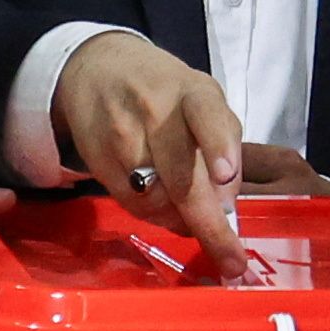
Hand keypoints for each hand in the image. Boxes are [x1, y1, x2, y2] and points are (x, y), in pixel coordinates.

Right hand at [48, 29, 251, 273]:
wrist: (97, 69)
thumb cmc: (165, 91)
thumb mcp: (203, 100)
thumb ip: (223, 142)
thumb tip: (226, 205)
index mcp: (193, 92)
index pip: (206, 114)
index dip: (217, 144)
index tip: (226, 173)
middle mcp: (155, 109)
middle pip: (181, 178)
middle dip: (209, 224)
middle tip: (233, 261)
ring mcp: (121, 134)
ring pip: (156, 199)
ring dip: (179, 218)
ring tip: (188, 211)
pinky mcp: (96, 157)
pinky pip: (132, 204)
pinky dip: (154, 213)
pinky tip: (161, 202)